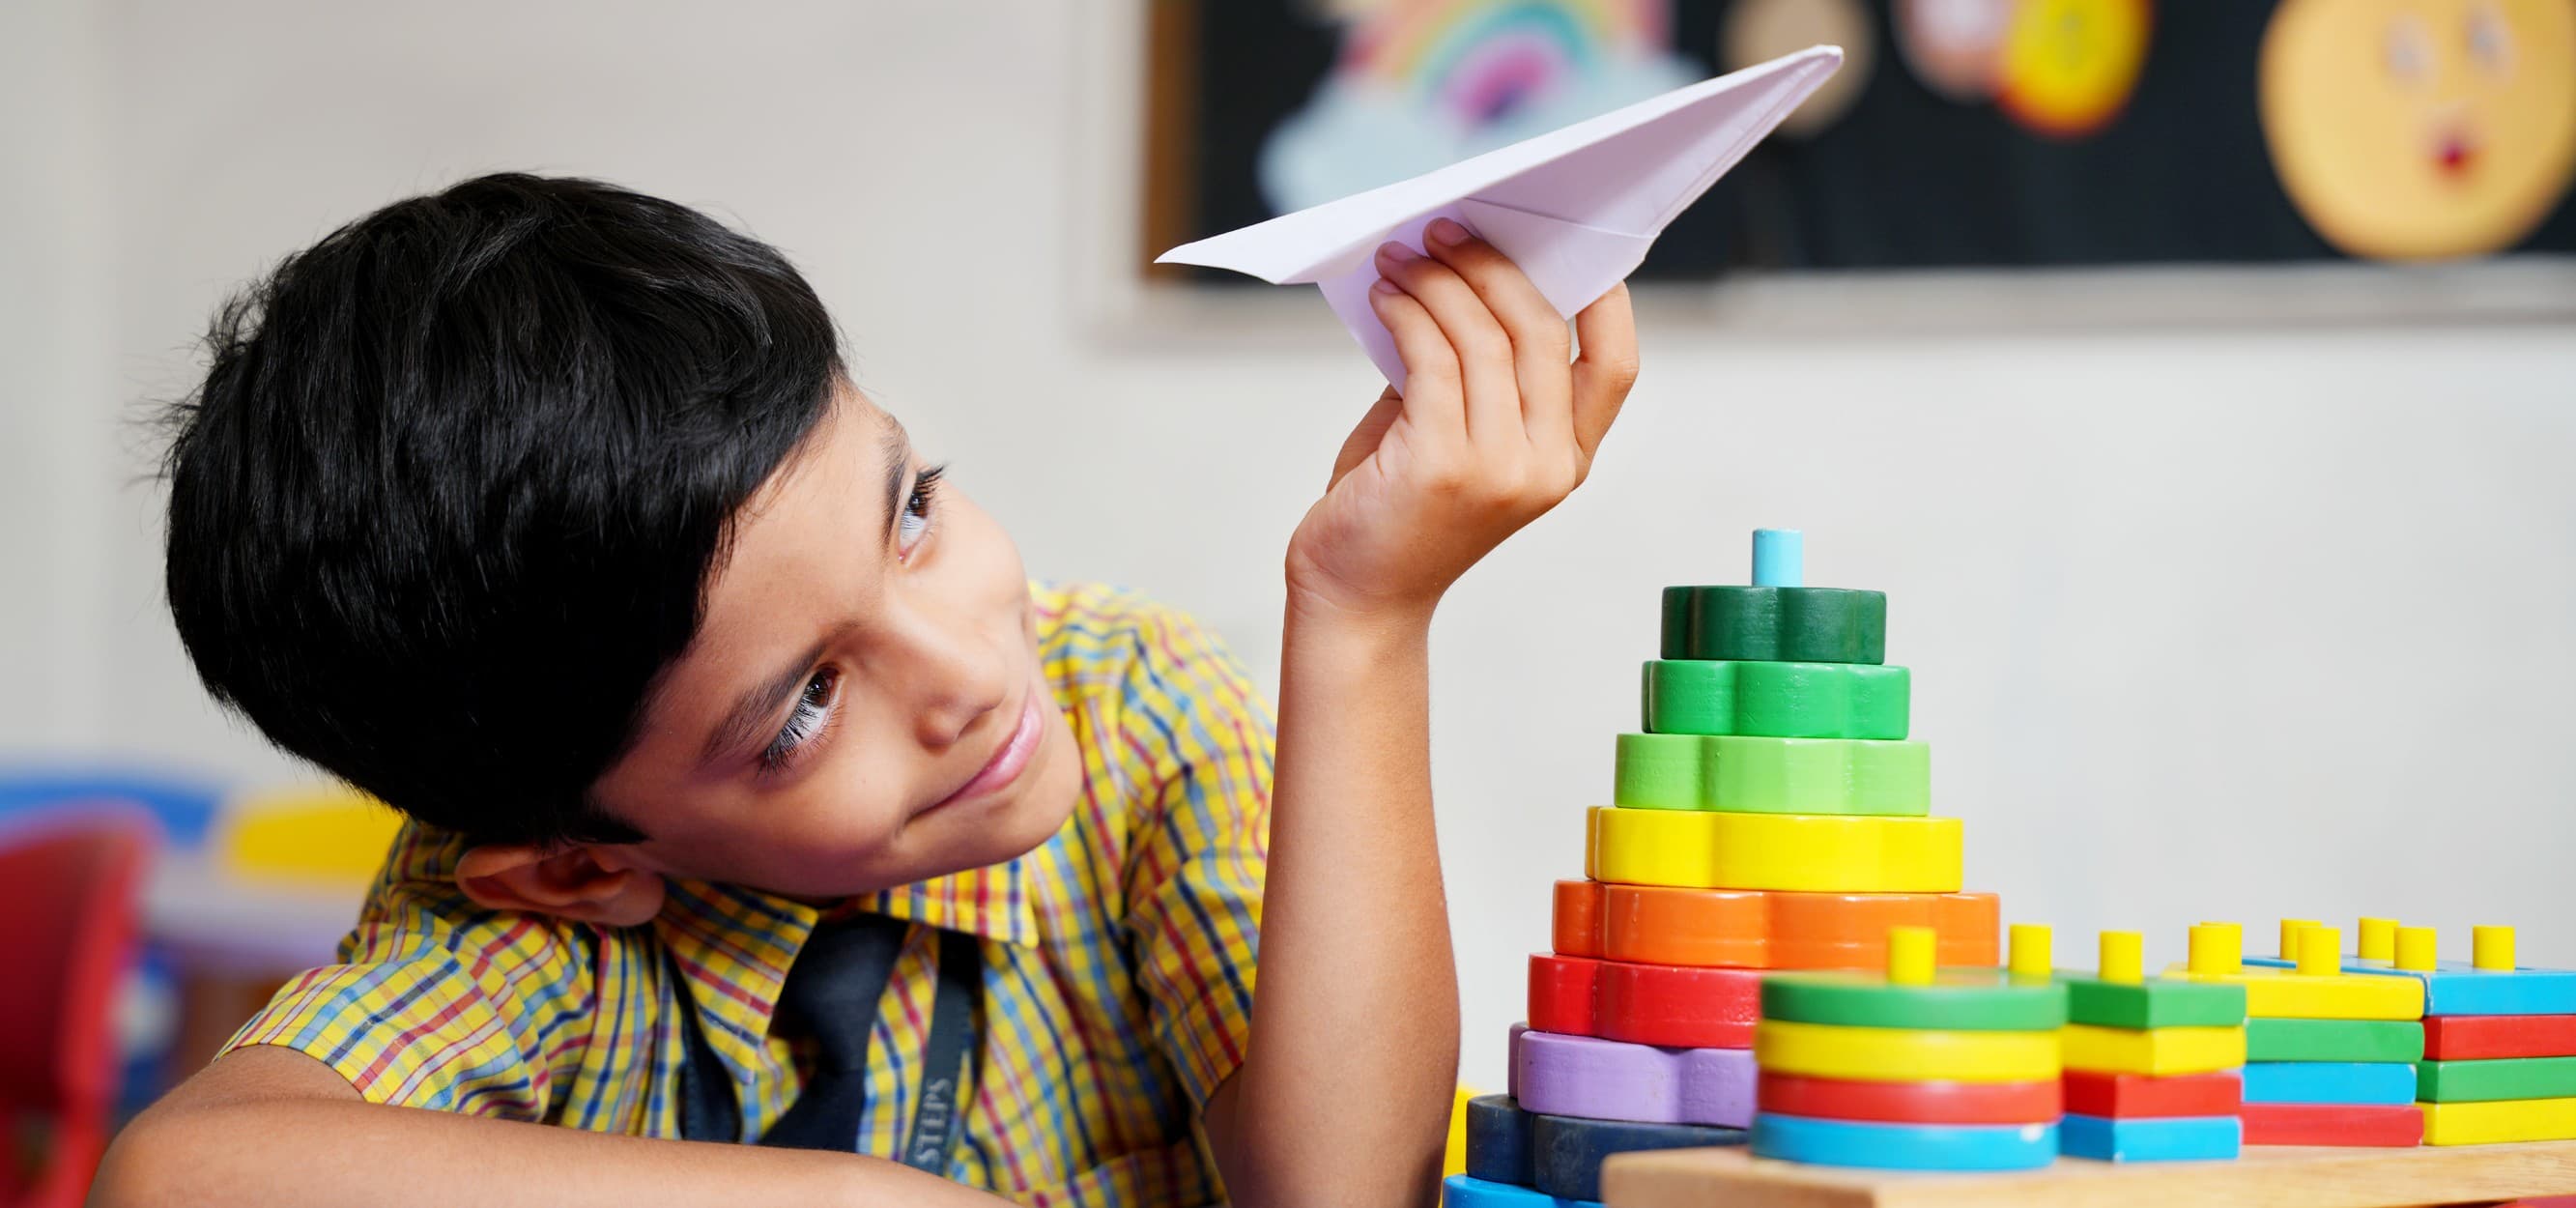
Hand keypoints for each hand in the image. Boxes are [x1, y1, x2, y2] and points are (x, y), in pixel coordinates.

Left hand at [1285, 218, 1638, 626]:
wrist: (1357, 598)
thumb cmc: (1397, 510)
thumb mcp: (1455, 437)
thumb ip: (1474, 371)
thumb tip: (1460, 272)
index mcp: (1566, 461)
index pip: (1614, 368)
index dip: (1603, 299)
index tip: (1561, 243)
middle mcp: (1546, 467)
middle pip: (1542, 332)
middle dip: (1492, 267)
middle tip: (1447, 231)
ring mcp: (1499, 470)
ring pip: (1484, 338)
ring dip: (1439, 282)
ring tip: (1401, 257)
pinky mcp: (1442, 466)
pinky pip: (1432, 359)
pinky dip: (1408, 314)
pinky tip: (1385, 297)